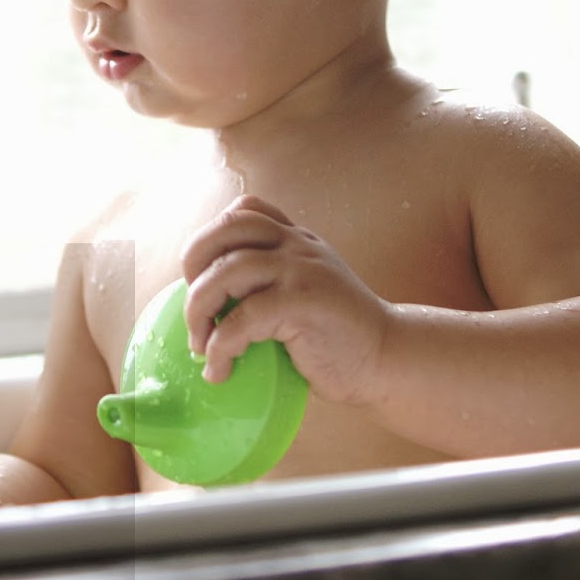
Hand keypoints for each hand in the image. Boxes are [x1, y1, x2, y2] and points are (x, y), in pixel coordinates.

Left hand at [180, 195, 391, 406]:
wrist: (386, 358)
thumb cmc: (336, 335)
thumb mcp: (305, 289)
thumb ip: (271, 279)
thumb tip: (207, 302)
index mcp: (296, 239)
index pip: (244, 211)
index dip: (211, 239)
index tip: (205, 278)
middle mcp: (298, 245)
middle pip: (225, 229)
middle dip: (193, 265)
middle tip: (194, 310)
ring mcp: (302, 271)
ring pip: (227, 272)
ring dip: (199, 311)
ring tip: (201, 345)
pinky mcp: (304, 304)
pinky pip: (244, 318)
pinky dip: (221, 346)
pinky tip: (220, 368)